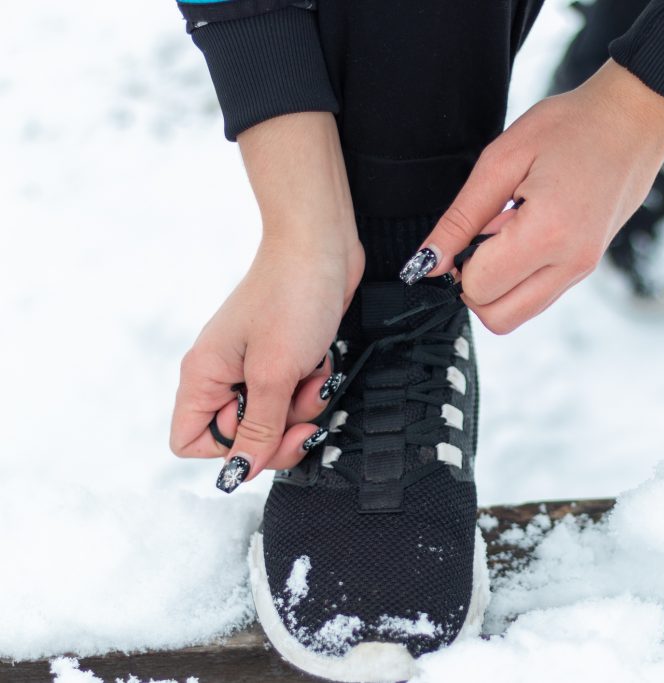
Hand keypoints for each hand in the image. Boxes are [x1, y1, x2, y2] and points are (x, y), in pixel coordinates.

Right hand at [169, 112, 363, 490]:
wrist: (322, 245)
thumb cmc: (292, 296)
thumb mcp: (275, 373)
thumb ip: (259, 427)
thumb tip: (238, 472)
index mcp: (203, 376)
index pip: (191, 441)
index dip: (230, 450)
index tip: (265, 434)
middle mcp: (223, 373)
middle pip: (243, 436)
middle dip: (281, 430)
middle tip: (306, 413)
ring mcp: (254, 365)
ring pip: (277, 417)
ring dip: (305, 404)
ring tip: (316, 374)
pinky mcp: (285, 356)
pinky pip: (297, 393)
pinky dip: (314, 384)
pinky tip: (323, 362)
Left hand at [409, 61, 663, 333]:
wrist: (634, 120)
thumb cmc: (570, 127)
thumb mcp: (502, 160)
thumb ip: (461, 218)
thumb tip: (428, 262)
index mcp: (547, 233)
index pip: (479, 286)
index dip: (457, 264)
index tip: (464, 231)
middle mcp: (570, 263)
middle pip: (498, 317)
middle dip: (473, 288)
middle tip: (475, 242)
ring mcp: (583, 271)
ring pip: (518, 314)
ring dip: (496, 286)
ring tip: (502, 234)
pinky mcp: (587, 268)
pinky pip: (539, 296)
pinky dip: (518, 279)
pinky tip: (521, 236)